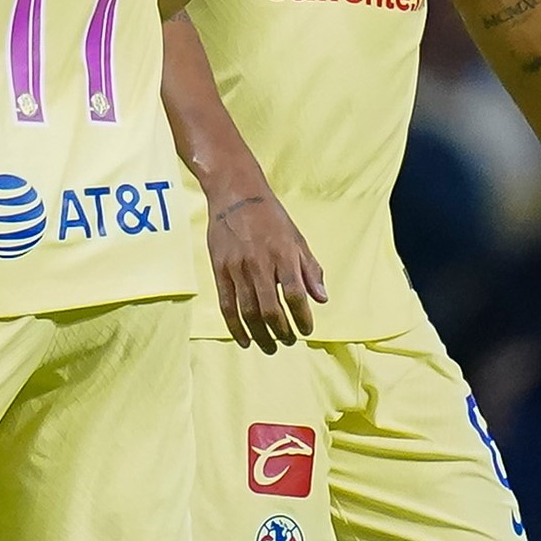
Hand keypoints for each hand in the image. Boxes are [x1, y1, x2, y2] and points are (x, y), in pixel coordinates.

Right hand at [206, 181, 325, 352]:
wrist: (235, 194)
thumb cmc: (271, 217)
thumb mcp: (297, 238)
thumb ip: (310, 270)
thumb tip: (321, 299)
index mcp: (283, 254)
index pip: (295, 295)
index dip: (303, 318)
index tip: (307, 330)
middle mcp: (260, 263)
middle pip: (271, 310)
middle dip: (282, 332)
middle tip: (289, 342)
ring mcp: (237, 268)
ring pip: (249, 312)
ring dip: (261, 335)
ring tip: (270, 347)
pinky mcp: (219, 270)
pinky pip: (227, 306)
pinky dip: (236, 328)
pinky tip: (244, 341)